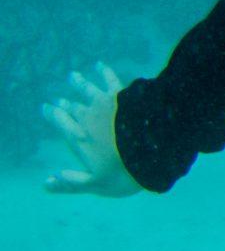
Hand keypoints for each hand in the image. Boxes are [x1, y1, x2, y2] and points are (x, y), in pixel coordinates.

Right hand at [43, 63, 139, 196]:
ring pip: (88, 90)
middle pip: (73, 107)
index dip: (53, 115)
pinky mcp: (125, 94)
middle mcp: (88, 117)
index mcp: (78, 137)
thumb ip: (70, 183)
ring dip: (79, 83)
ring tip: (73, 75)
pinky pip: (111, 79)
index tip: (46, 108)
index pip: (61, 123)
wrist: (153, 147)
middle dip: (65, 104)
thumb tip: (46, 182)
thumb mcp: (94, 185)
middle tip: (59, 99)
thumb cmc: (122, 171)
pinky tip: (101, 65)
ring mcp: (106, 103)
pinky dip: (104, 71)